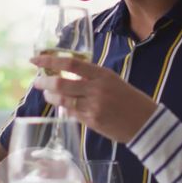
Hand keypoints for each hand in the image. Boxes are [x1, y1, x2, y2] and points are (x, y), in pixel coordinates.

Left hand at [30, 55, 157, 142]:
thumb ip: (92, 78)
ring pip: (62, 99)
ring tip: (48, 94)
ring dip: (51, 96)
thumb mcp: (113, 81)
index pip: (70, 63)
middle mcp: (97, 88)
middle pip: (61, 82)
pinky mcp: (92, 121)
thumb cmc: (130, 100)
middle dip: (44, 82)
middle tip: (37, 81)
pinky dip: (64, 108)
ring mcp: (94, 106)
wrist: (146, 122)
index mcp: (102, 74)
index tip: (35, 60)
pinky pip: (71, 112)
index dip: (50, 61)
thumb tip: (67, 75)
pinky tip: (62, 105)